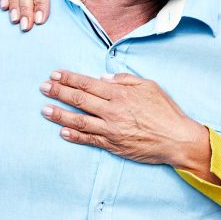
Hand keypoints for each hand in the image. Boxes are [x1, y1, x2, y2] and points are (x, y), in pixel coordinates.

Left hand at [40, 70, 213, 177]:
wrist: (176, 139)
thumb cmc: (166, 111)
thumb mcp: (149, 86)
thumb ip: (125, 80)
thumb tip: (104, 79)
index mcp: (120, 94)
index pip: (88, 84)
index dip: (69, 78)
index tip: (55, 74)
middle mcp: (112, 111)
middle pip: (79, 100)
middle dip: (58, 92)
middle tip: (43, 87)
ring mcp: (111, 129)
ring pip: (79, 121)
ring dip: (60, 115)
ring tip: (44, 110)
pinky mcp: (113, 145)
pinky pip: (89, 140)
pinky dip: (74, 136)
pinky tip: (62, 132)